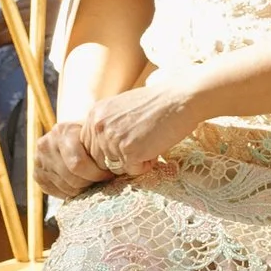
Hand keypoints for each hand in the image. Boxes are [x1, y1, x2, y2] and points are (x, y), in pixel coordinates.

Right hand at [33, 119, 116, 199]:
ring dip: (83, 189)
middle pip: (72, 178)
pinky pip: (57, 193)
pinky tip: (81, 185)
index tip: (110, 174)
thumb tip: (125, 165)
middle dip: (91, 182)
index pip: (78, 163)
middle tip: (103, 181)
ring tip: (93, 182)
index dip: (97, 173)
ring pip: (67, 187)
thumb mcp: (96, 133)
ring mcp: (39, 160)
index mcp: (62, 131)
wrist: (71, 134)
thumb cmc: (90, 135)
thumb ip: (105, 145)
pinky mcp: (37, 175)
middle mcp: (46, 145)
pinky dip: (72, 192)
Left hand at [77, 79, 206, 179]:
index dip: (109, 152)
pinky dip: (146, 164)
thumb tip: (100, 154)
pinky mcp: (129, 150)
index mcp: (94, 115)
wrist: (180, 99)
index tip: (127, 145)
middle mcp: (98, 126)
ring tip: (149, 143)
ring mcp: (112, 138)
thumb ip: (107, 127)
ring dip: (134, 162)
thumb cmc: (156, 104)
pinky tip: (155, 147)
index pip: (90, 148)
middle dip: (121, 159)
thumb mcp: (120, 109)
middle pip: (100, 161)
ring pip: (116, 169)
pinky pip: (133, 171)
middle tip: (141, 143)